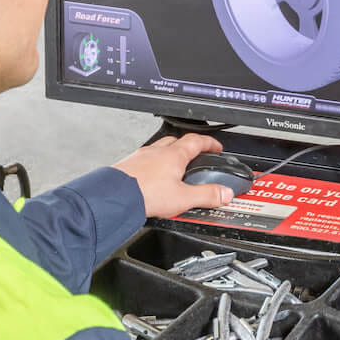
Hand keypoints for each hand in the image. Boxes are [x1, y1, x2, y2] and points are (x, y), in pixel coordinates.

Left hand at [113, 133, 233, 218]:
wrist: (115, 197)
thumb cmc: (145, 194)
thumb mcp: (184, 198)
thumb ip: (207, 195)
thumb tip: (224, 193)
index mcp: (173, 155)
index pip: (197, 141)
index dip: (209, 143)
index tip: (216, 147)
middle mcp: (156, 151)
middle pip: (176, 141)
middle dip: (188, 147)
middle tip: (196, 155)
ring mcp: (140, 157)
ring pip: (159, 149)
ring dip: (169, 155)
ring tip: (174, 169)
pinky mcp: (128, 166)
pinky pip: (144, 160)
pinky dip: (152, 165)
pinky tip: (152, 178)